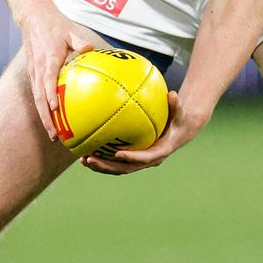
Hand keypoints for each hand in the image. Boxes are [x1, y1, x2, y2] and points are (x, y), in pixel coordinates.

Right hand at [20, 10, 93, 140]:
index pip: (48, 80)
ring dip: (43, 117)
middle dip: (46, 117)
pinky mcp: (33, 72)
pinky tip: (51, 118)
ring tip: (53, 134)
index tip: (55, 109)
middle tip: (54, 135)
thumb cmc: (55, 24)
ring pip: (36, 98)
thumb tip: (91, 49)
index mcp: (49, 58)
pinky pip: (36, 93)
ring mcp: (34, 71)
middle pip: (39, 97)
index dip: (50, 95)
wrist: (32, 17)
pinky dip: (42, 107)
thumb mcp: (70, 30)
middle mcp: (39, 68)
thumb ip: (79, 42)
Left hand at [80, 91, 207, 175]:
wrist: (180, 130)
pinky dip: (103, 159)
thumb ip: (175, 105)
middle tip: (90, 159)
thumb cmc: (178, 119)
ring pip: (118, 168)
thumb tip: (173, 94)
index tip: (117, 153)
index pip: (145, 158)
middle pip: (126, 168)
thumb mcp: (179, 112)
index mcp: (160, 151)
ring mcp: (140, 161)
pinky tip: (87, 153)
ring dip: (101, 166)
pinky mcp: (133, 158)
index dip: (131, 157)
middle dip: (107, 166)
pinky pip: (116, 162)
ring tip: (83, 160)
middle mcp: (149, 160)